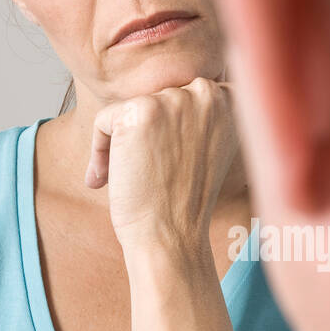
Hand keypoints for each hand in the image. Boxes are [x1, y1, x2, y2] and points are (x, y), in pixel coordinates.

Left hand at [84, 77, 239, 251]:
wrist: (172, 237)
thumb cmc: (187, 201)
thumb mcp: (212, 149)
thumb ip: (202, 117)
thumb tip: (170, 98)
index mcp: (231, 99)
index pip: (184, 97)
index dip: (169, 134)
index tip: (167, 167)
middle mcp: (206, 93)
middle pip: (157, 101)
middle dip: (145, 138)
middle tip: (148, 175)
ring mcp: (174, 100)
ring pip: (130, 111)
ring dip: (120, 145)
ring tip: (127, 179)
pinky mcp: (140, 112)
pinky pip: (104, 121)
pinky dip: (98, 151)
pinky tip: (104, 180)